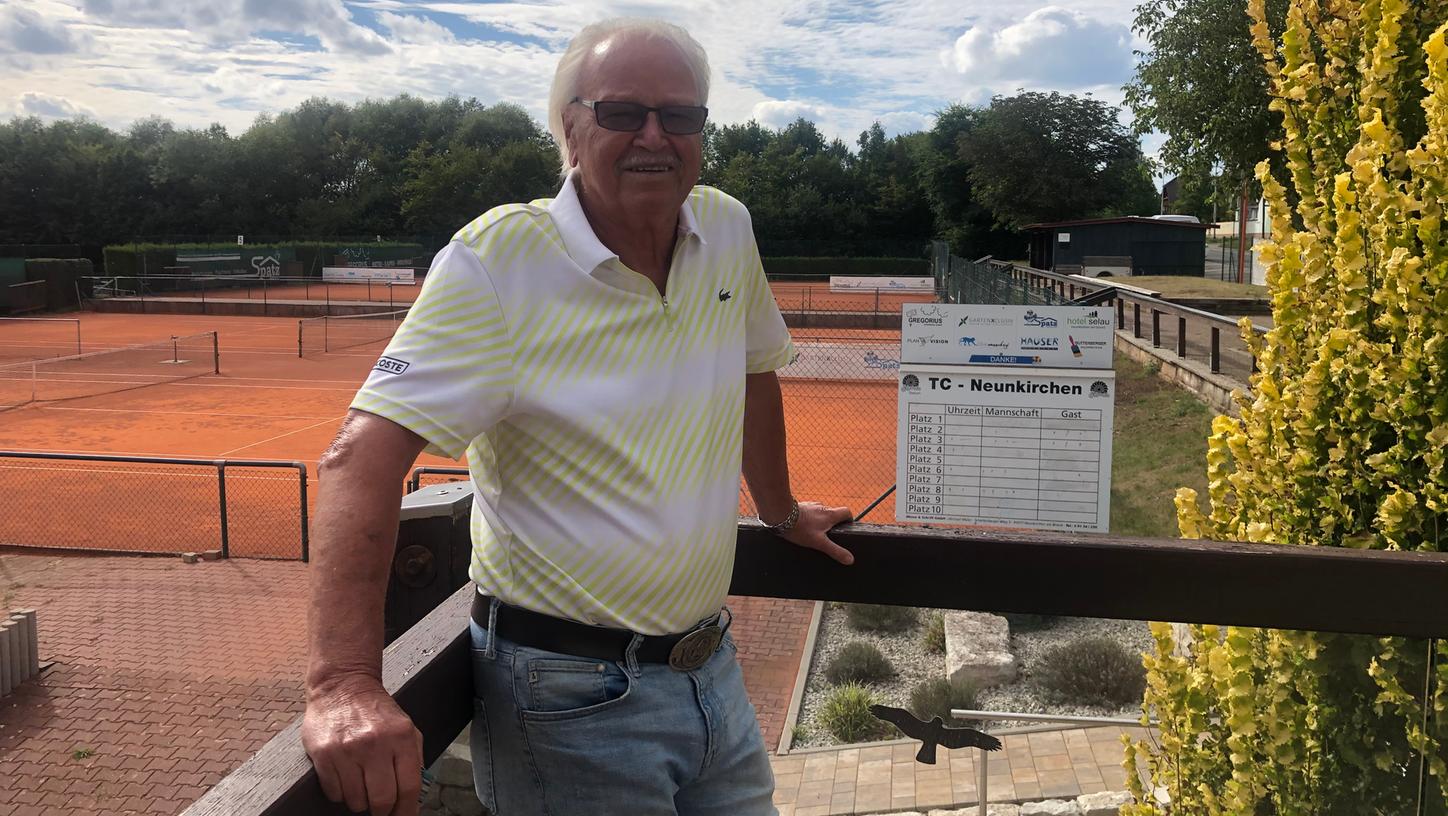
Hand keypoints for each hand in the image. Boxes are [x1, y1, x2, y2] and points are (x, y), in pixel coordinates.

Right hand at [303, 673, 423, 815]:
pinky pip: (334, 793)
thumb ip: (413, 758)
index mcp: (401, 737)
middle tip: (380, 809)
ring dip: (360, 801)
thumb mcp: (406, 728)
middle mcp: (375, 743)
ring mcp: (347, 749)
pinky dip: (340, 792)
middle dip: (382, 811)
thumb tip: (415, 797)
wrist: (342, 686)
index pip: (409, 788)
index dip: (406, 811)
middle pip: (382, 800)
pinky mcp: (324, 754)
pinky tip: (345, 775)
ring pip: (356, 801)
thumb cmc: (376, 711)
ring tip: (361, 784)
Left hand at [778, 501, 854, 564]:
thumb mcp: (819, 543)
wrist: (780, 515)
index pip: (846, 511)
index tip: (846, 527)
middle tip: (828, 534)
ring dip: (819, 520)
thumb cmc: (800, 529)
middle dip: (832, 522)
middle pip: (833, 512)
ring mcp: (810, 505)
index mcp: (830, 514)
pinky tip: (802, 526)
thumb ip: (834, 551)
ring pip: (819, 512)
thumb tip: (850, 559)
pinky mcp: (800, 506)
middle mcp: (821, 507)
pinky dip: (808, 518)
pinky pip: (808, 512)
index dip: (848, 519)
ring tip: (813, 532)